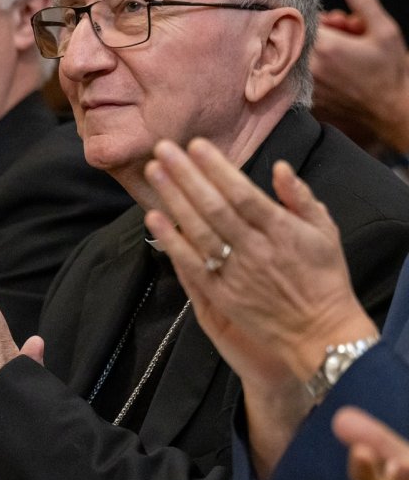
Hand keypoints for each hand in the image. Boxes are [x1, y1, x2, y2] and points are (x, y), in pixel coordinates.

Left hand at [143, 138, 375, 479]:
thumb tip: (279, 167)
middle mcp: (254, 248)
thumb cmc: (324, 280)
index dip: (216, 168)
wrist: (319, 334)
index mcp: (281, 230)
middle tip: (161, 149)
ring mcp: (234, 272)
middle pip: (213, 205)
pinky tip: (154, 218)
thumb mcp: (325, 233)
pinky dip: (171, 240)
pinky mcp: (220, 295)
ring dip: (173, 199)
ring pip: (197, 229)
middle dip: (186, 175)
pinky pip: (190, 263)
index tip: (195, 145)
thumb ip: (301, 198)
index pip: (242, 192)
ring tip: (153, 172)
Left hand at [311, 0, 408, 151]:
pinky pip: (302, 76)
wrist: (391, 111)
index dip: (324, 19)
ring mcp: (304, 86)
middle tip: (348, 37)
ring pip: (301, 57)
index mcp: (326, 48)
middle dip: (324, 33)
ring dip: (319, 52)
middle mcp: (309, 67)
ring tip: (346, 57)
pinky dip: (316, 70)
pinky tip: (338, 73)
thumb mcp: (384, 30)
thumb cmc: (391, 72)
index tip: (339, 23)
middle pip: (302, 38)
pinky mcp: (305, 99)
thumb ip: (363, 1)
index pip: (306, 20)